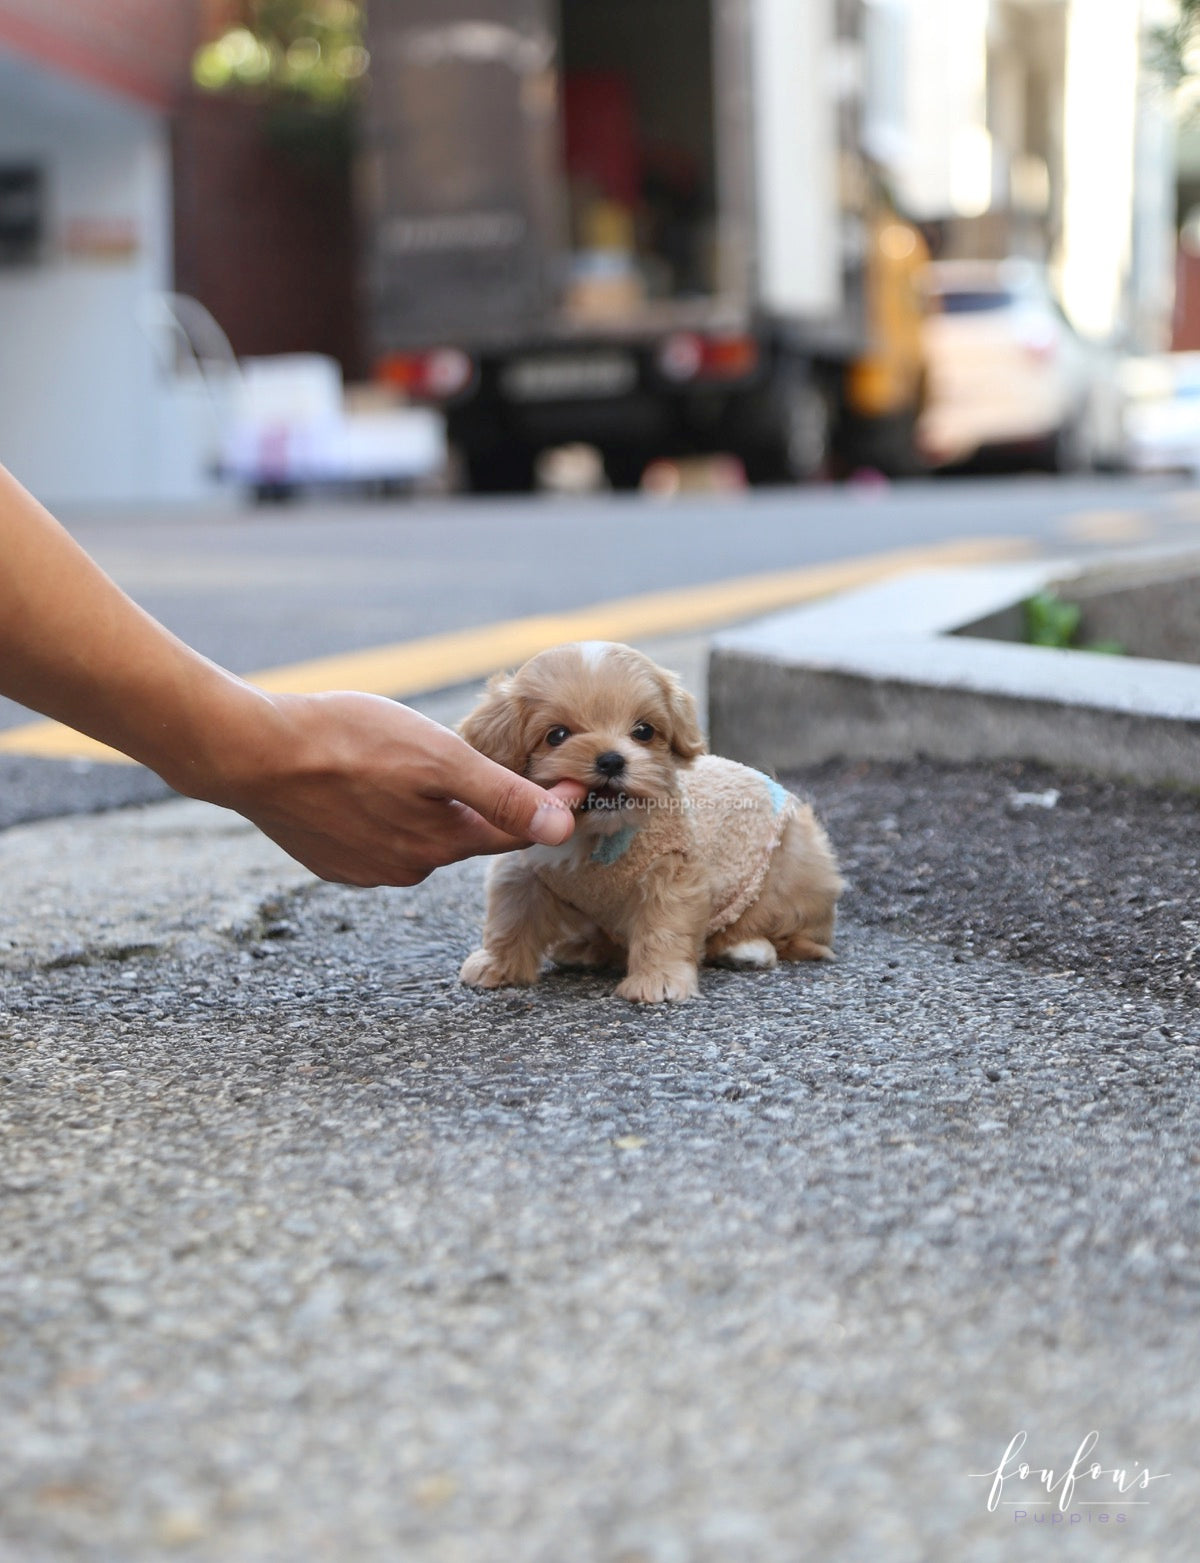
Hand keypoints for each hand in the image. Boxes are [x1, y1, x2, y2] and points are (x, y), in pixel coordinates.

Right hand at [197, 691, 584, 886]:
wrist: (248, 753)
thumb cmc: (345, 743)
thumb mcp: (437, 758)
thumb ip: (503, 796)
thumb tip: (563, 829)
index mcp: (441, 844)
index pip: (512, 831)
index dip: (546, 805)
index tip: (572, 783)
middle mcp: (406, 868)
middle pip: (463, 832)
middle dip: (476, 800)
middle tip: (469, 754)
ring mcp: (363, 869)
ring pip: (416, 832)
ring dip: (424, 803)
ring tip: (400, 758)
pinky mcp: (328, 859)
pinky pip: (374, 835)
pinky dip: (380, 810)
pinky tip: (361, 779)